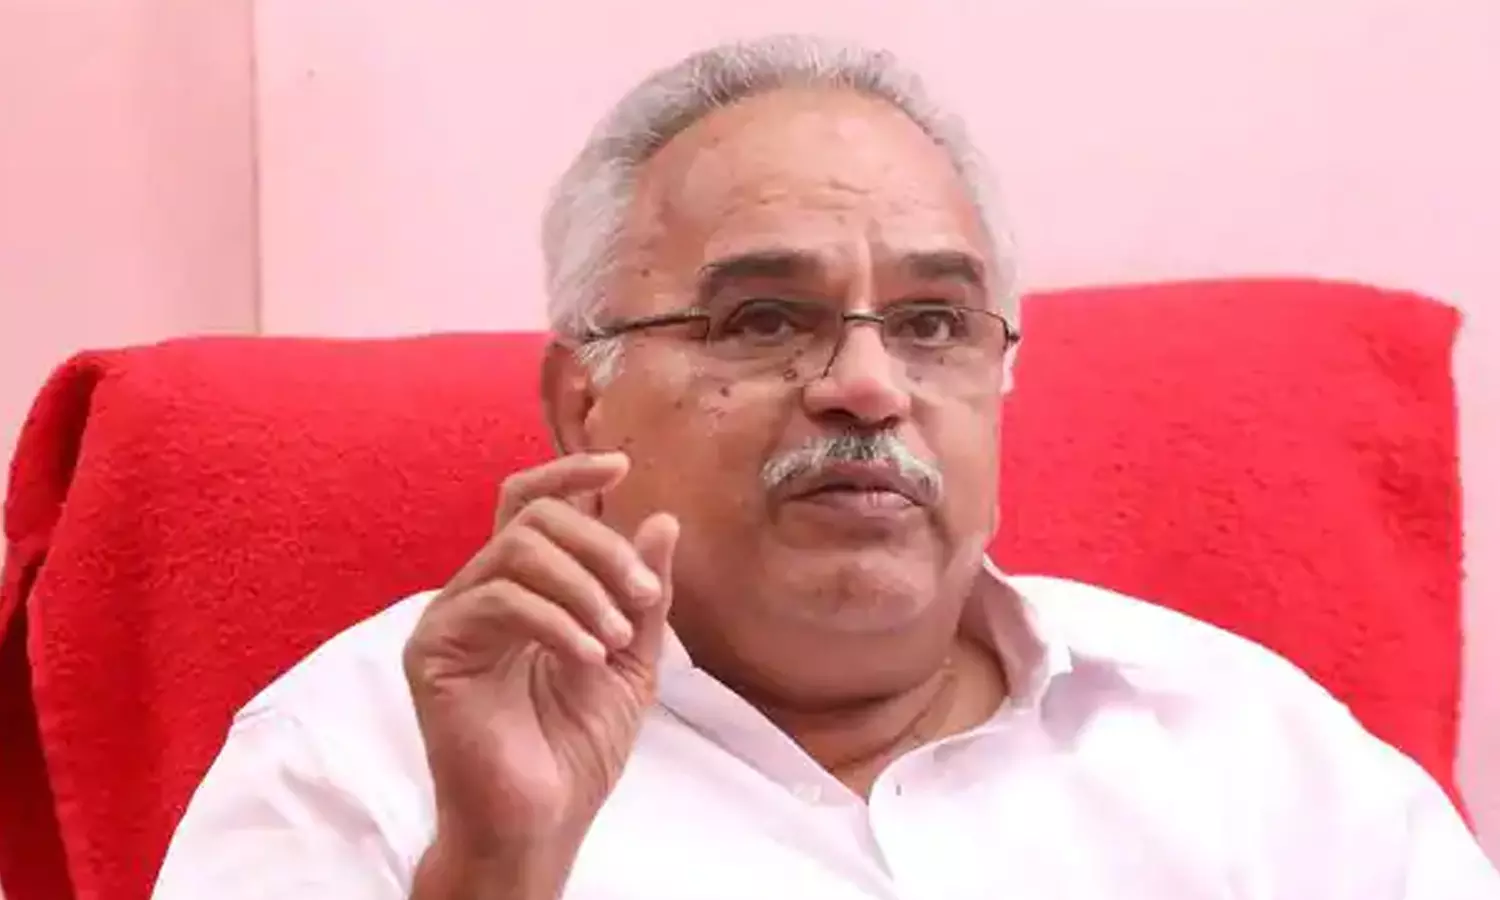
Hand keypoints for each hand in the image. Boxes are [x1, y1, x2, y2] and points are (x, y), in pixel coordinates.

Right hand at [403, 452, 677, 896]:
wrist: (543, 820)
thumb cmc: (577, 745)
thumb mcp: (632, 658)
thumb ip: (643, 592)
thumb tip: (662, 519)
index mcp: (522, 588)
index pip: (530, 503)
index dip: (570, 472)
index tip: (622, 466)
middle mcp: (480, 591)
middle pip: (533, 518)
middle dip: (601, 546)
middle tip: (642, 598)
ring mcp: (452, 618)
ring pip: (518, 551)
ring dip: (583, 587)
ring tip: (614, 640)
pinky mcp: (433, 650)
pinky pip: (498, 599)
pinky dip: (555, 621)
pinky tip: (586, 658)